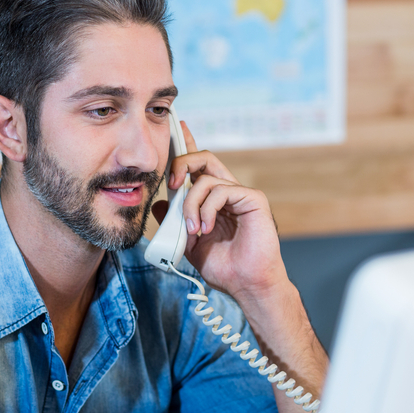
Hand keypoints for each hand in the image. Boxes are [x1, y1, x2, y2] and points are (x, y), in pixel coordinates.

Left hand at [151, 121, 290, 302]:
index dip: (187, 144)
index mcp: (213, 199)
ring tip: (192, 230)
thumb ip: (175, 222)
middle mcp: (228, 192)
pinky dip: (207, 209)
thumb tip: (160, 204)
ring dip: (191, 205)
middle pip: (203, 159)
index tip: (175, 128)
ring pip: (206, 178)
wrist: (247, 285)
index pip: (198, 166)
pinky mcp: (253, 199)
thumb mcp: (188, 243)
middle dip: (181, 163)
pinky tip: (205, 228)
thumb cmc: (224, 267)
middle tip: (170, 185)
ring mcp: (241, 194)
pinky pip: (222, 190)